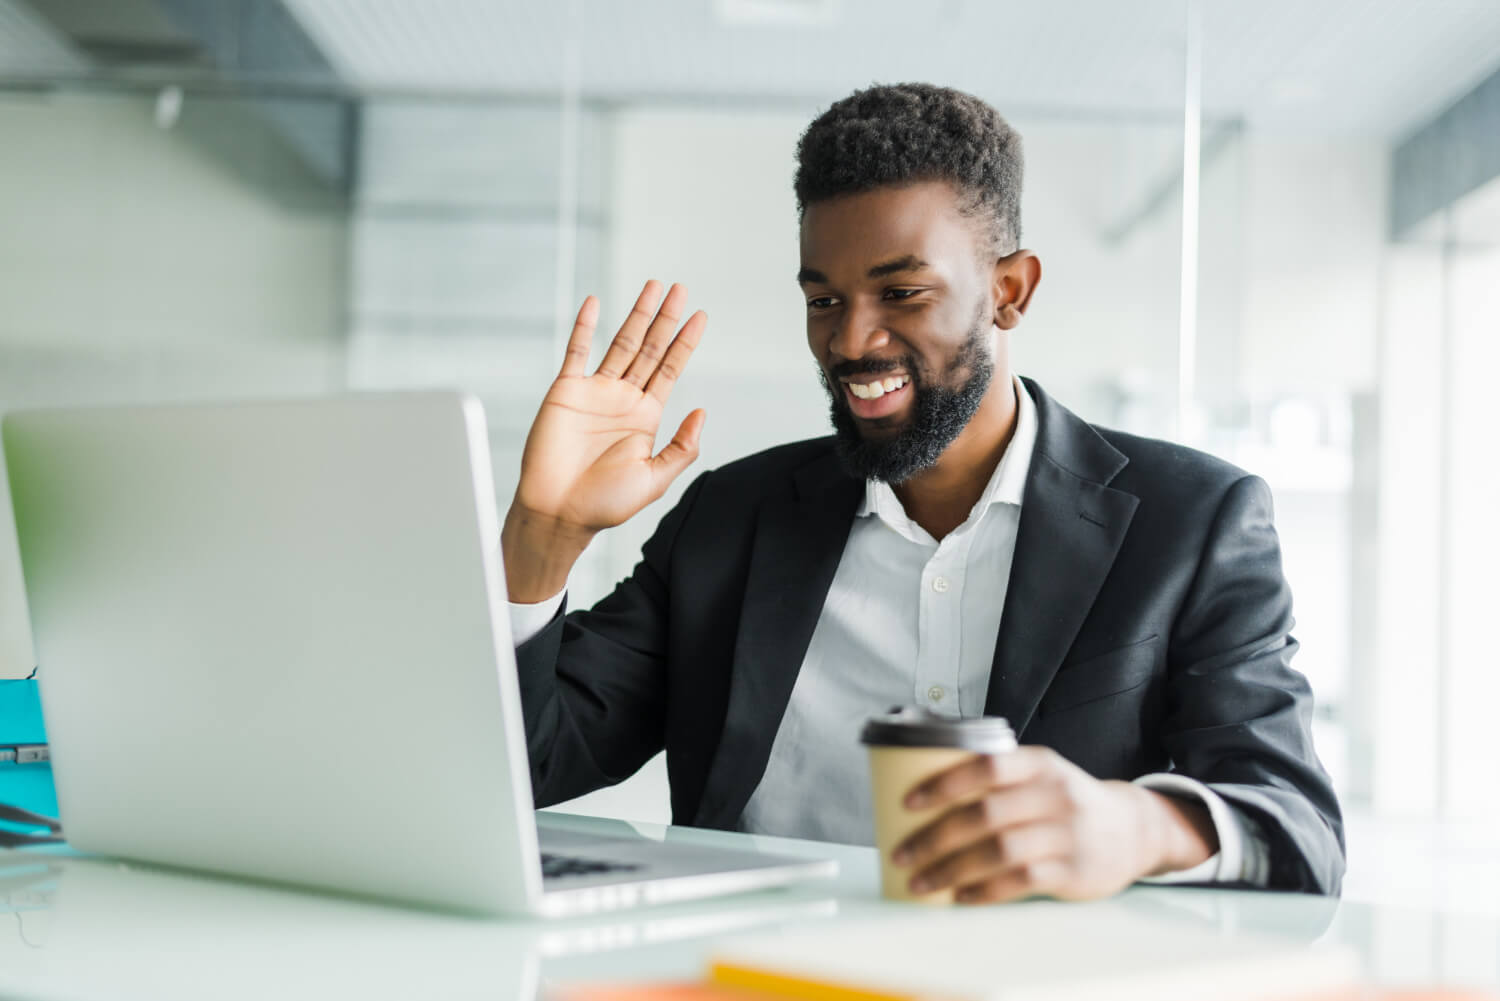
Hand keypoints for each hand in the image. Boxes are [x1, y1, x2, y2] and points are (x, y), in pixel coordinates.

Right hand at [503, 281, 706, 600]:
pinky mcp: (566, 392)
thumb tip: (703, 412)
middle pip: (649, 348)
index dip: (685, 342)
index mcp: (646, 417)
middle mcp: (623, 399)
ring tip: (653, 287)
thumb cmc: (604, 504)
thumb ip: (681, 447)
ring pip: (620, 343)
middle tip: (680, 289)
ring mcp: (594, 392)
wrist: (558, 512)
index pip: (670, 369)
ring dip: (636, 315)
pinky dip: (584, 327)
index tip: (700, 315)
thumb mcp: (654, 478)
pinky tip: (595, 303)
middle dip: (665, 318)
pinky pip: (575, 352)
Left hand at [891, 746, 1216, 903]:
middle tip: (902, 853)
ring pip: (999, 851)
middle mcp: (1055, 795)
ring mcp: (1067, 834)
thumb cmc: (1066, 802)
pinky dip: (984, 891)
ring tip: (920, 882)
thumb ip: (997, 779)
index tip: (908, 802)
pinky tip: (960, 897)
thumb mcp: (1040, 775)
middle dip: (936, 836)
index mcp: (1039, 763)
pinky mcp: (1072, 871)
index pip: (987, 767)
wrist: (1131, 830)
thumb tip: (924, 798)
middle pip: (986, 814)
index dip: (944, 783)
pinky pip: (1020, 881)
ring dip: (952, 869)